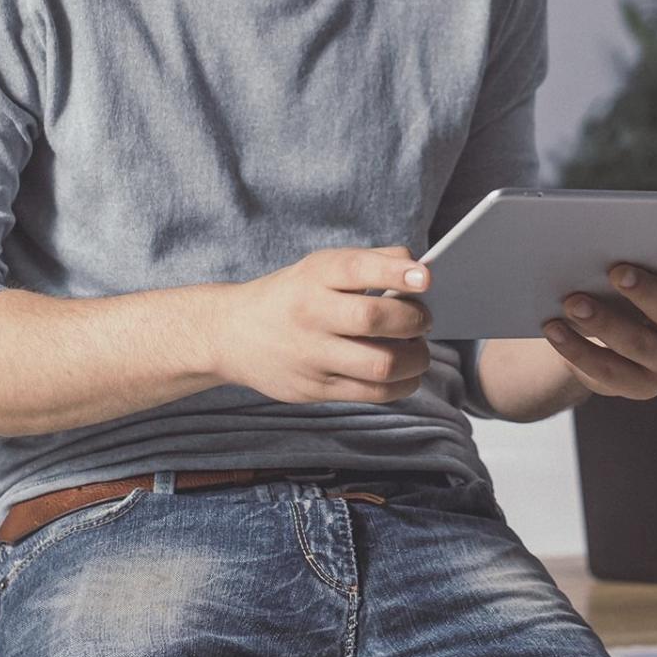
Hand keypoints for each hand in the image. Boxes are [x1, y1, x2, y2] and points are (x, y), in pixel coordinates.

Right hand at [215, 248, 433, 404]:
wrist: (231, 334)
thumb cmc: (293, 295)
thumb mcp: (320, 267)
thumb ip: (371, 262)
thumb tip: (421, 272)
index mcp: (313, 276)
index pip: (356, 269)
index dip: (395, 272)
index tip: (425, 278)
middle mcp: (310, 313)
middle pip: (373, 320)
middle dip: (414, 320)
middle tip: (424, 320)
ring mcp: (311, 355)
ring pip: (380, 364)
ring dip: (416, 358)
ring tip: (418, 349)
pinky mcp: (315, 389)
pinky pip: (372, 393)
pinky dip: (402, 384)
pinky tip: (406, 373)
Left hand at [543, 246, 656, 399]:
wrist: (600, 339)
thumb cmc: (617, 291)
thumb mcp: (627, 275)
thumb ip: (626, 261)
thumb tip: (594, 244)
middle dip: (645, 291)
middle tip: (615, 271)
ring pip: (640, 344)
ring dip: (604, 322)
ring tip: (573, 303)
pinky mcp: (643, 386)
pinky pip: (609, 370)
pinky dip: (577, 349)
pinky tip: (554, 330)